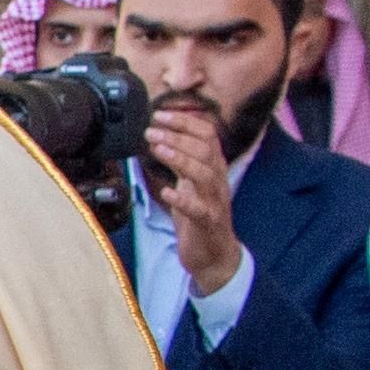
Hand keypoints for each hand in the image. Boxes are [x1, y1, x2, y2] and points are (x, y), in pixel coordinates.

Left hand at [142, 100, 244, 297]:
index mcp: (213, 168)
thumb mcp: (189, 183)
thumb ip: (180, 161)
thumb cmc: (198, 216)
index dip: (185, 122)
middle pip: (205, 150)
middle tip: (151, 129)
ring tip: (157, 148)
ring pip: (204, 174)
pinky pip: (198, 209)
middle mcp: (217, 181)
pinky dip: (182, 198)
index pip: (207, 135)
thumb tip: (159, 137)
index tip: (159, 114)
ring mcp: (214, 201)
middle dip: (178, 136)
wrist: (214, 255)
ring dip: (180, 159)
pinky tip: (166, 191)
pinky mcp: (207, 223)